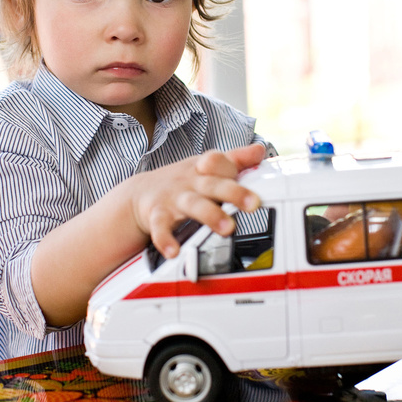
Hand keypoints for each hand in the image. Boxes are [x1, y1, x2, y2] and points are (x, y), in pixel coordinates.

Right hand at [129, 143, 265, 258]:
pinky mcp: (157, 216)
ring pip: (193, 205)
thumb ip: (235, 159)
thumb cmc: (182, 181)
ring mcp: (174, 199)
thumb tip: (261, 150)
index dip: (231, 163)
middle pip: (213, 184)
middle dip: (233, 192)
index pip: (219, 161)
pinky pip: (160, 228)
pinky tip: (174, 251)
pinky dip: (165, 240)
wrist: (140, 193)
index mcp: (204, 170)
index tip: (251, 161)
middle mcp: (191, 182)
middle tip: (253, 203)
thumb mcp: (206, 166)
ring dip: (210, 216)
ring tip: (226, 229)